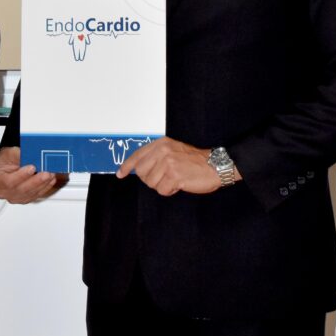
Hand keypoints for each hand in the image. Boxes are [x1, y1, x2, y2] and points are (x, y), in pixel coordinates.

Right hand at [0, 146, 65, 203]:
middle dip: (36, 181)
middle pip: (21, 190)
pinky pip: (35, 195)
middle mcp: (4, 192)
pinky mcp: (24, 199)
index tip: (32, 168)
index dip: (22, 176)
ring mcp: (14, 197)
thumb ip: (19, 155)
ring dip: (43, 184)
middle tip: (46, 173)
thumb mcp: (9, 153)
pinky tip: (50, 180)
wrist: (7, 165)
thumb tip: (32, 156)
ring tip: (51, 175)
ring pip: (30, 194)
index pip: (9, 182)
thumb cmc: (6, 160)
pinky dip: (44, 188)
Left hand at [116, 136, 230, 196]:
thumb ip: (156, 156)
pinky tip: (180, 184)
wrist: (216, 165)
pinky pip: (162, 190)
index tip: (120, 174)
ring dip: (163, 186)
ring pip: (152, 184)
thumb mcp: (173, 150)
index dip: (127, 166)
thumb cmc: (195, 161)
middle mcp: (163, 151)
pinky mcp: (174, 176)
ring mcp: (168, 163)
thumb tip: (137, 168)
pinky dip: (170, 191)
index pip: (137, 155)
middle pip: (142, 173)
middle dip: (151, 180)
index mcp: (161, 144)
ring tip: (176, 179)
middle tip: (165, 178)